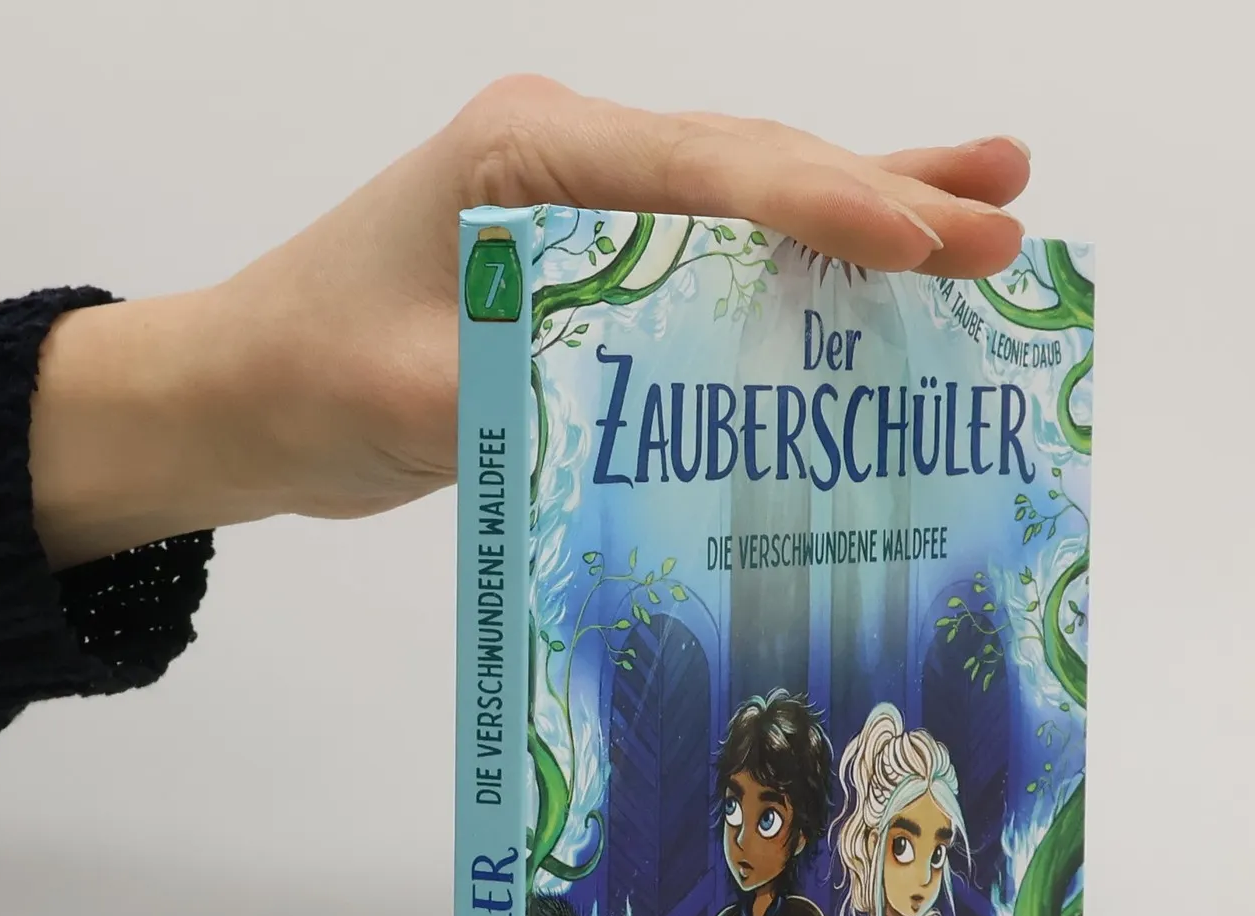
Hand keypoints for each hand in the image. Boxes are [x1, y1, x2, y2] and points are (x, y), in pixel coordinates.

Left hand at [30, 74, 1031, 567]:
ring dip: (874, 201)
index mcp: (527, 159)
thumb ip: (534, 393)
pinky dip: (808, 256)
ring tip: (998, 199)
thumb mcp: (413, 399)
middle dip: (884, 199)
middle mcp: (573, 160)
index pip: (701, 170)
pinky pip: (725, 250)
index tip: (917, 238)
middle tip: (1005, 228)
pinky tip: (886, 262)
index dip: (819, 203)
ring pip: (757, 193)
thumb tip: (663, 417)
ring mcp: (592, 206)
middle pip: (754, 167)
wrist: (248, 392)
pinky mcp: (601, 263)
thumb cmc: (310, 377)